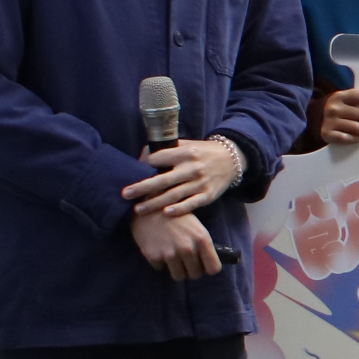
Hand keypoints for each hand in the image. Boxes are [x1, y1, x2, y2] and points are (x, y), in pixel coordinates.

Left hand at [121, 134, 244, 217]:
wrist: (232, 159)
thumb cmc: (204, 152)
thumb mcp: (189, 145)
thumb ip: (169, 149)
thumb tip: (144, 154)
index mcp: (185, 153)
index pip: (159, 158)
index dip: (144, 164)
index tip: (131, 171)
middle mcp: (192, 168)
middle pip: (163, 179)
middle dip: (142, 187)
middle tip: (125, 194)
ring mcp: (200, 182)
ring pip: (174, 195)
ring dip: (154, 203)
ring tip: (138, 209)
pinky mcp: (208, 195)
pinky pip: (191, 204)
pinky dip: (179, 209)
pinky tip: (165, 214)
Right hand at [129, 207, 221, 279]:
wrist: (148, 207)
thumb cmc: (175, 216)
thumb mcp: (196, 226)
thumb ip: (203, 245)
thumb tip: (209, 266)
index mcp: (202, 239)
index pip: (214, 268)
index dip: (208, 268)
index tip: (203, 265)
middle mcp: (187, 248)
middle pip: (195, 275)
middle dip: (191, 270)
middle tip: (185, 260)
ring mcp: (170, 254)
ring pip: (179, 276)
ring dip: (176, 270)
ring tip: (173, 257)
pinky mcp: (154, 256)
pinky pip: (161, 269)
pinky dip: (160, 262)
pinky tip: (159, 249)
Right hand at [317, 86, 358, 146]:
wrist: (312, 118)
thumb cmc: (335, 109)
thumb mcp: (342, 100)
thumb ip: (356, 101)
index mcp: (340, 96)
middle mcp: (334, 108)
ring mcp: (329, 121)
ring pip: (355, 127)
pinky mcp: (326, 133)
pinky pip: (345, 138)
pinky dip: (355, 139)